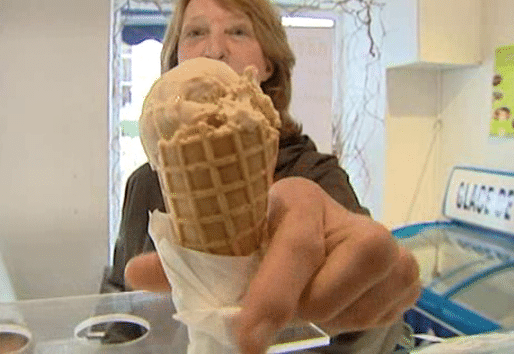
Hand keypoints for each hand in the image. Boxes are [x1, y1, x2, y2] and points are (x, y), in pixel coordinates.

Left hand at [125, 176, 420, 353]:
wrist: (327, 231)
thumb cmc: (271, 236)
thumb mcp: (234, 241)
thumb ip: (186, 262)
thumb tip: (132, 273)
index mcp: (300, 200)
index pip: (293, 248)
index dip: (270, 295)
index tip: (247, 339)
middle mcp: (352, 218)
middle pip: (324, 291)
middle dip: (293, 312)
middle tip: (277, 309)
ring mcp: (388, 246)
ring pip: (350, 312)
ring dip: (321, 317)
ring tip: (308, 294)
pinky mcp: (408, 273)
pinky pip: (376, 320)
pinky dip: (350, 321)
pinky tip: (338, 299)